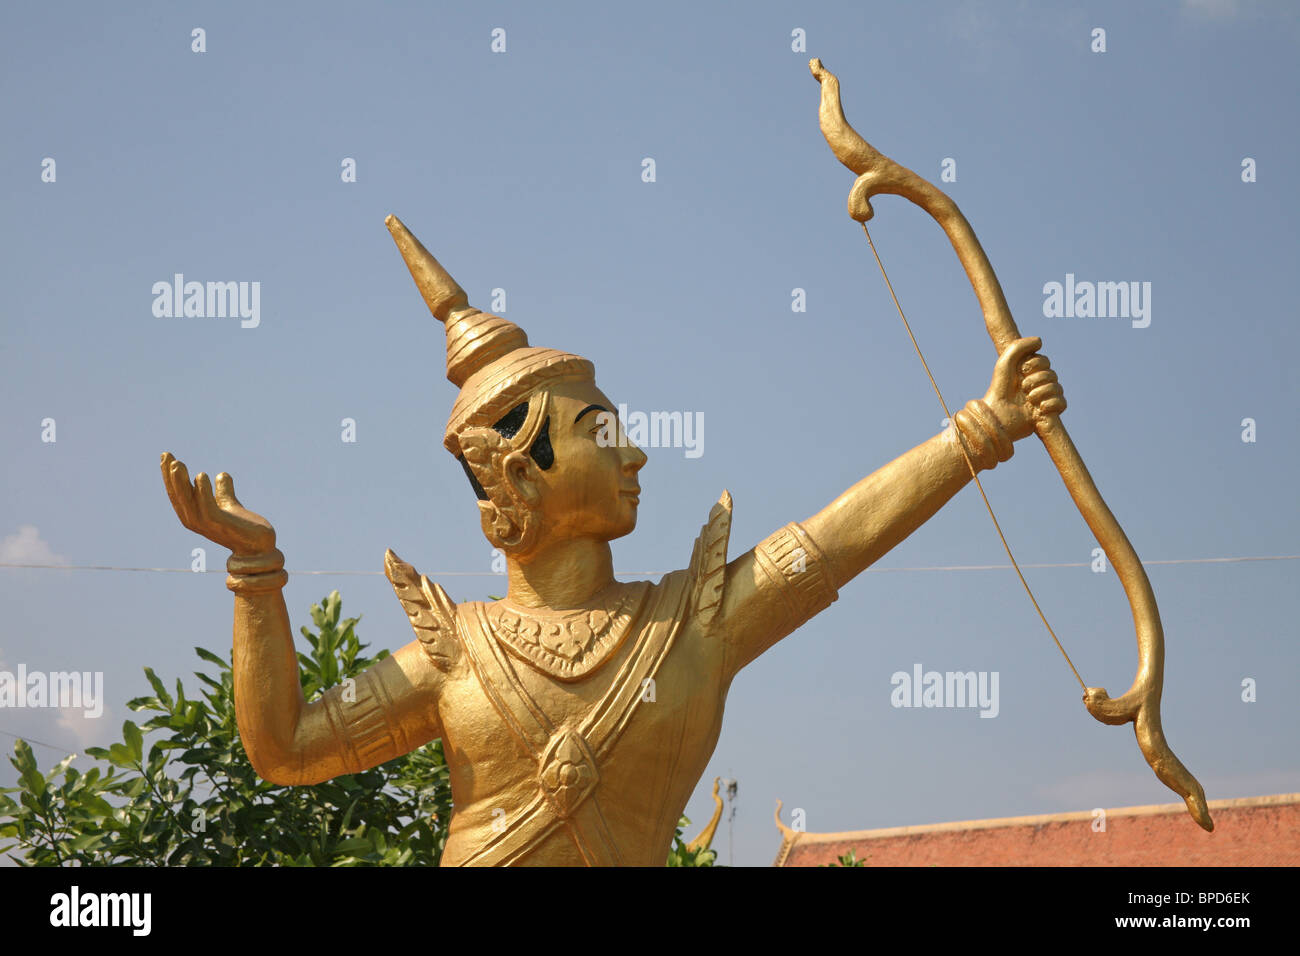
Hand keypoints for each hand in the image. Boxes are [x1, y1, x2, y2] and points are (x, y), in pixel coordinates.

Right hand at [161, 452, 275, 556]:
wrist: (258, 544)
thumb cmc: (242, 526)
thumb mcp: (229, 504)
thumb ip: (223, 491)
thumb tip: (221, 474)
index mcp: (193, 515)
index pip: (177, 493)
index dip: (169, 476)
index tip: (166, 456)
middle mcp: (194, 521)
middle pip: (178, 496)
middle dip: (170, 476)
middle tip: (167, 455)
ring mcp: (206, 524)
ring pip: (188, 501)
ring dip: (181, 482)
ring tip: (178, 464)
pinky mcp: (220, 524)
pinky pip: (207, 506)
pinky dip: (203, 491)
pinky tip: (202, 475)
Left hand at [982, 337, 1066, 441]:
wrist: (998, 416)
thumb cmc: (999, 389)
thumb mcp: (1005, 363)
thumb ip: (1019, 347)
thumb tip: (1039, 341)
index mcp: (1029, 372)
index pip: (1045, 361)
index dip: (1036, 364)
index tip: (1022, 370)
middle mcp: (1037, 384)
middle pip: (1052, 374)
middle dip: (1037, 379)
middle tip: (1023, 388)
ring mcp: (1043, 399)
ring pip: (1058, 388)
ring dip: (1042, 392)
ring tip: (1028, 400)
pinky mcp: (1048, 414)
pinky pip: (1063, 403)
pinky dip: (1052, 404)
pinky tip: (1040, 408)